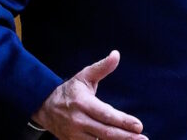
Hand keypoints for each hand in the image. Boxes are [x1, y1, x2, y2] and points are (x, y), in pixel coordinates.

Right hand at [31, 50, 146, 139]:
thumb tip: (116, 54)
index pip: (106, 114)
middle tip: (142, 139)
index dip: (122, 121)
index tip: (139, 126)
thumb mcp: (84, 76)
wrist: (44, 107)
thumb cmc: (70, 91)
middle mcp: (78, 120)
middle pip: (105, 132)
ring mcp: (74, 134)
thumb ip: (102, 67)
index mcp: (82, 103)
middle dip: (125, 137)